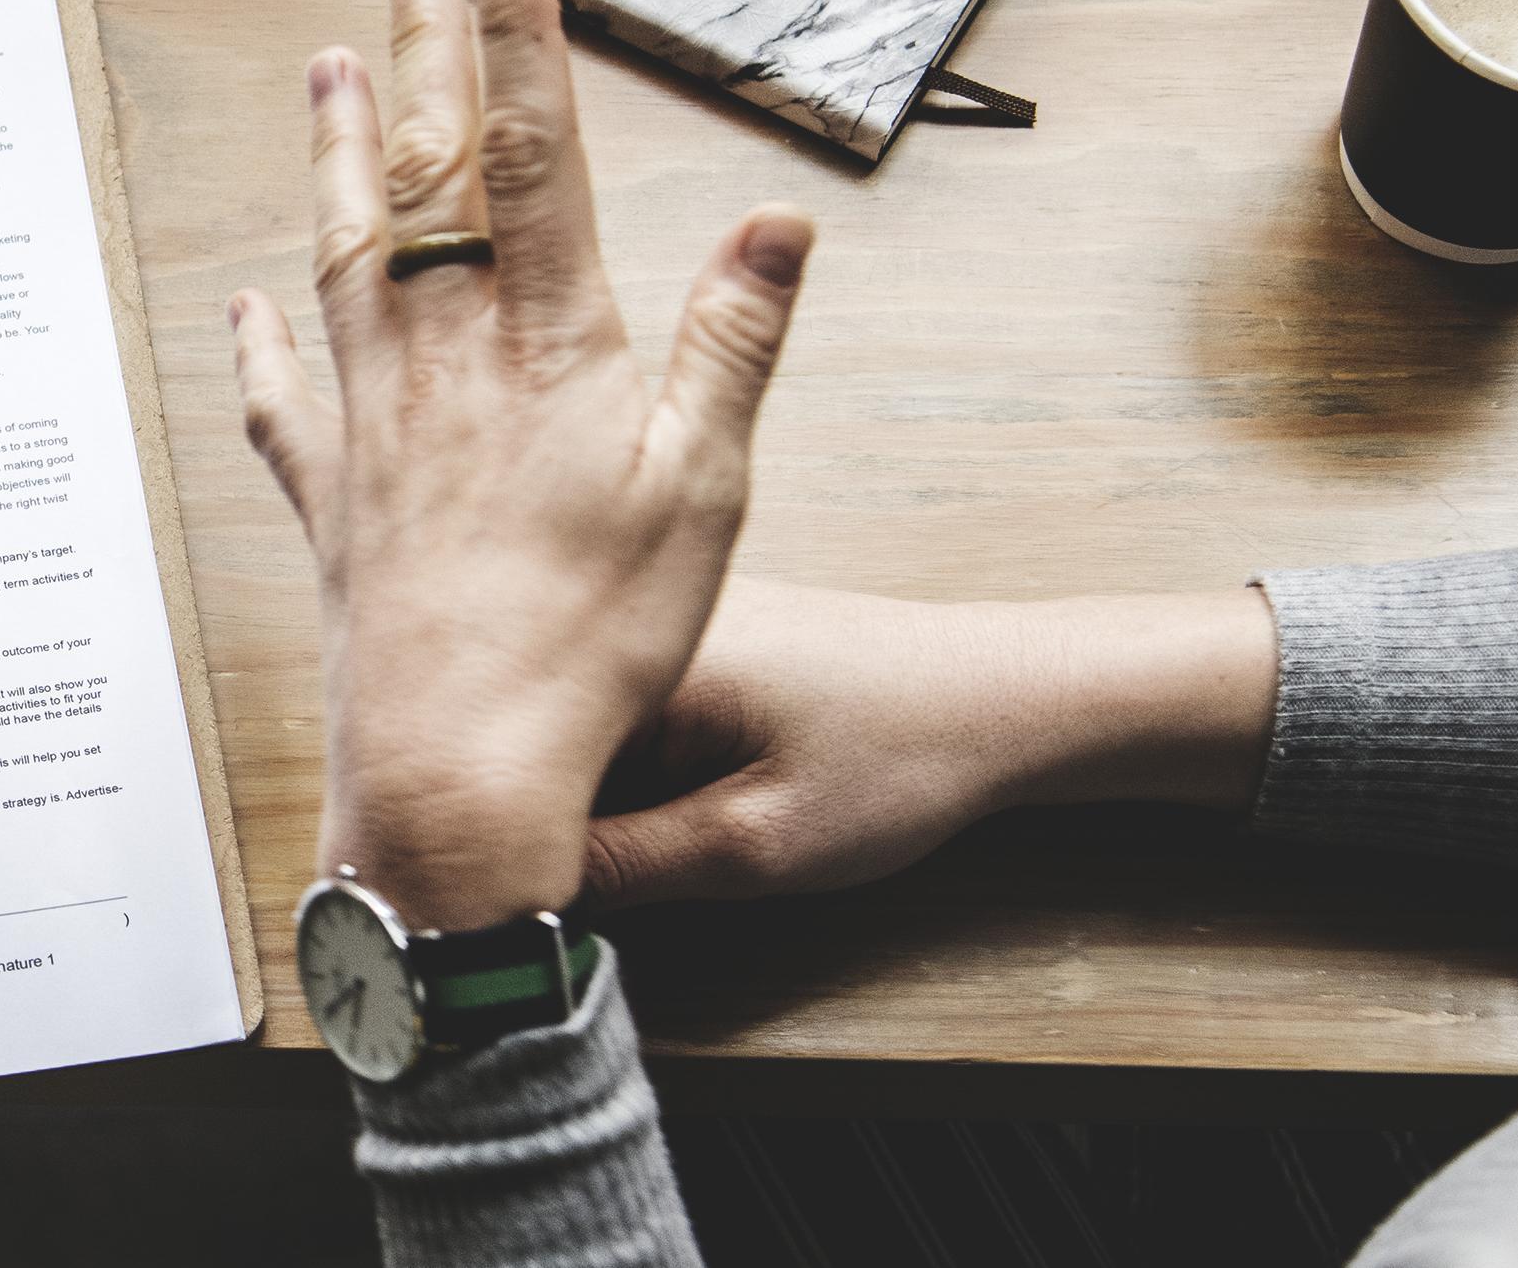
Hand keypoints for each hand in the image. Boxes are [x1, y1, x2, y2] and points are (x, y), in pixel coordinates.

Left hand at [232, 0, 813, 931]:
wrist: (459, 766)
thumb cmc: (596, 639)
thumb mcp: (707, 491)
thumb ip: (733, 343)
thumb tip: (777, 215)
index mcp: (548, 345)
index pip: (533, 154)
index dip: (518, 37)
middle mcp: (444, 360)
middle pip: (428, 172)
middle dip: (421, 51)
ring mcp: (373, 424)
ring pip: (345, 251)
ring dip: (334, 152)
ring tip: (321, 68)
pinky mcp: (333, 500)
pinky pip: (281, 401)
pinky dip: (261, 343)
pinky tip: (244, 303)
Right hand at [580, 581, 1280, 908]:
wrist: (1005, 695)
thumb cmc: (901, 760)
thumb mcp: (756, 845)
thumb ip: (626, 870)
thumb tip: (518, 897)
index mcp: (636, 656)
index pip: (514, 760)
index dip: (512, 837)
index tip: (524, 900)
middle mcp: (633, 616)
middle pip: (535, 733)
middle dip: (543, 806)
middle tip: (594, 867)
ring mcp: (658, 618)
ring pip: (573, 720)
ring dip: (585, 781)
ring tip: (650, 817)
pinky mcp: (684, 631)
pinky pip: (614, 702)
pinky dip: (623, 753)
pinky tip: (673, 784)